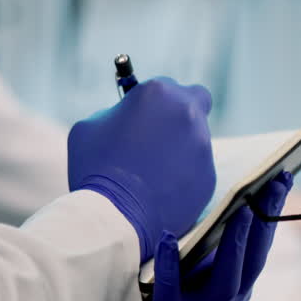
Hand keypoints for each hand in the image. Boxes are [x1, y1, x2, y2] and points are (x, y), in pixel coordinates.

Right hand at [68, 78, 214, 261]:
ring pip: (197, 138)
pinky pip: (198, 170)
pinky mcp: (209, 176)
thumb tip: (127, 116)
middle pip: (196, 102)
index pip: (167, 86)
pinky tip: (161, 189)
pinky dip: (185, 176)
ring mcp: (203, 145)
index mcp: (158, 93)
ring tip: (153, 171)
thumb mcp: (91, 126)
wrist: (115, 214)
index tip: (146, 115)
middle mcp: (187, 113)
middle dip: (182, 112)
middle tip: (163, 132)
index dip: (155, 102)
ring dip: (181, 147)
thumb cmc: (96, 167)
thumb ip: (116, 113)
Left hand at [146, 172, 292, 300]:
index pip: (261, 252)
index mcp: (235, 293)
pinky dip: (170, 263)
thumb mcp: (195, 266)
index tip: (282, 179)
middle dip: (264, 225)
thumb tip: (235, 197)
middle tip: (270, 187)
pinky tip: (167, 238)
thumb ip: (215, 244)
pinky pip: (170, 290)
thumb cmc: (163, 290)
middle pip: (252, 265)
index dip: (273, 216)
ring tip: (241, 211)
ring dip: (235, 245)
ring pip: (224, 282)